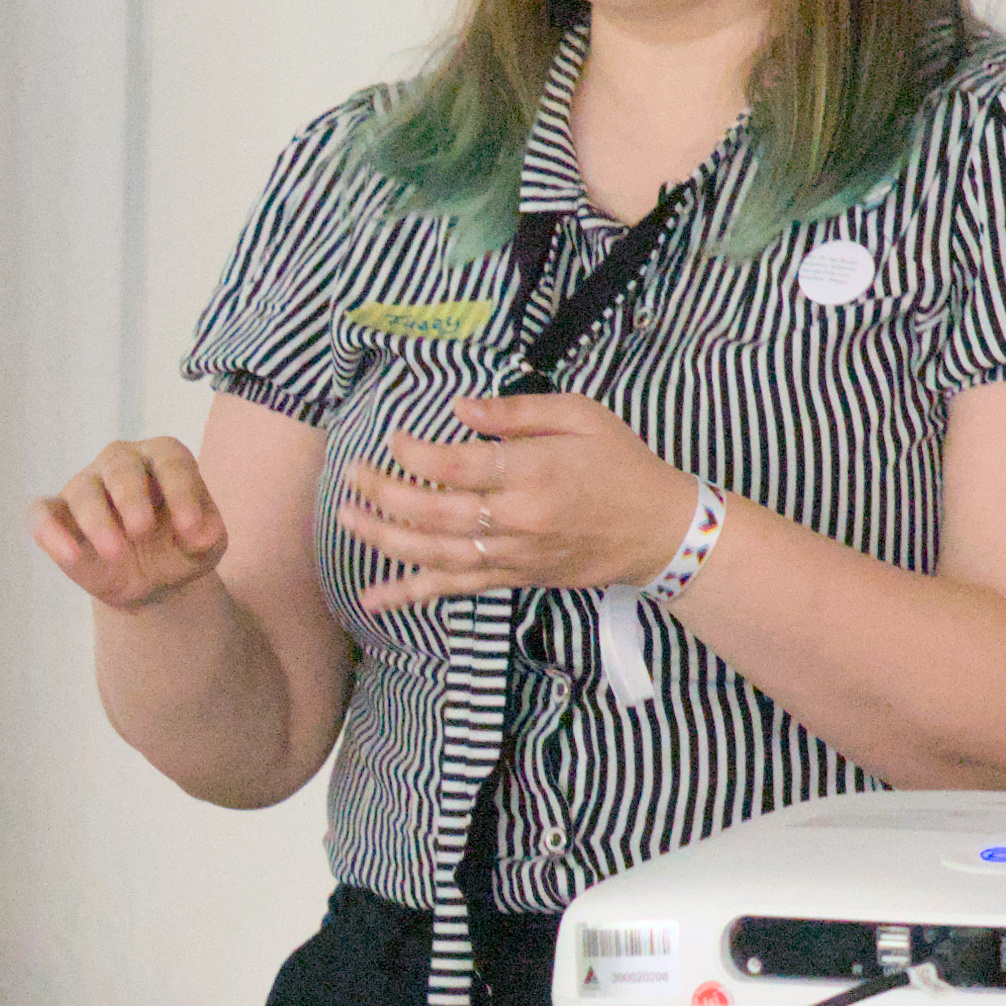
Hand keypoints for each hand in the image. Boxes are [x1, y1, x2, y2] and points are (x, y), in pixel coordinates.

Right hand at [31, 436, 233, 610]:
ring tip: (115, 553)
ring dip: (96, 520)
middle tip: (142, 531)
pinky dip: (49, 531)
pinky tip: (69, 555)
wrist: (152, 581)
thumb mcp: (207, 547)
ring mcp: (86, 485)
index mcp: (164, 458)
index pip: (171, 462)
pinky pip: (42, 513)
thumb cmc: (181, 549)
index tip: (191, 530)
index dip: (182, 492)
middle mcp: (122, 462)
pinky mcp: (58, 515)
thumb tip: (201, 532)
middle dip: (131, 498)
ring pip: (83, 490)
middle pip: (121, 466)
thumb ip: (210, 536)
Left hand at [343, 390, 695, 611]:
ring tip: (346, 519)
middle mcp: (516, 519)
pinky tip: (374, 598)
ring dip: (384, 539)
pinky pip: (454, 588)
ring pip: (434, 554)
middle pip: (433, 511)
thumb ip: (517, 411)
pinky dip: (411, 593)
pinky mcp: (513, 578)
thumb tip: (460, 407)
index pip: (454, 465)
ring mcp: (512, 554)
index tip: (393, 439)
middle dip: (383, 494)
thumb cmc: (620, 464)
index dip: (413, 454)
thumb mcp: (579, 415)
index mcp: (531, 472)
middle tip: (350, 476)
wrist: (659, 530)